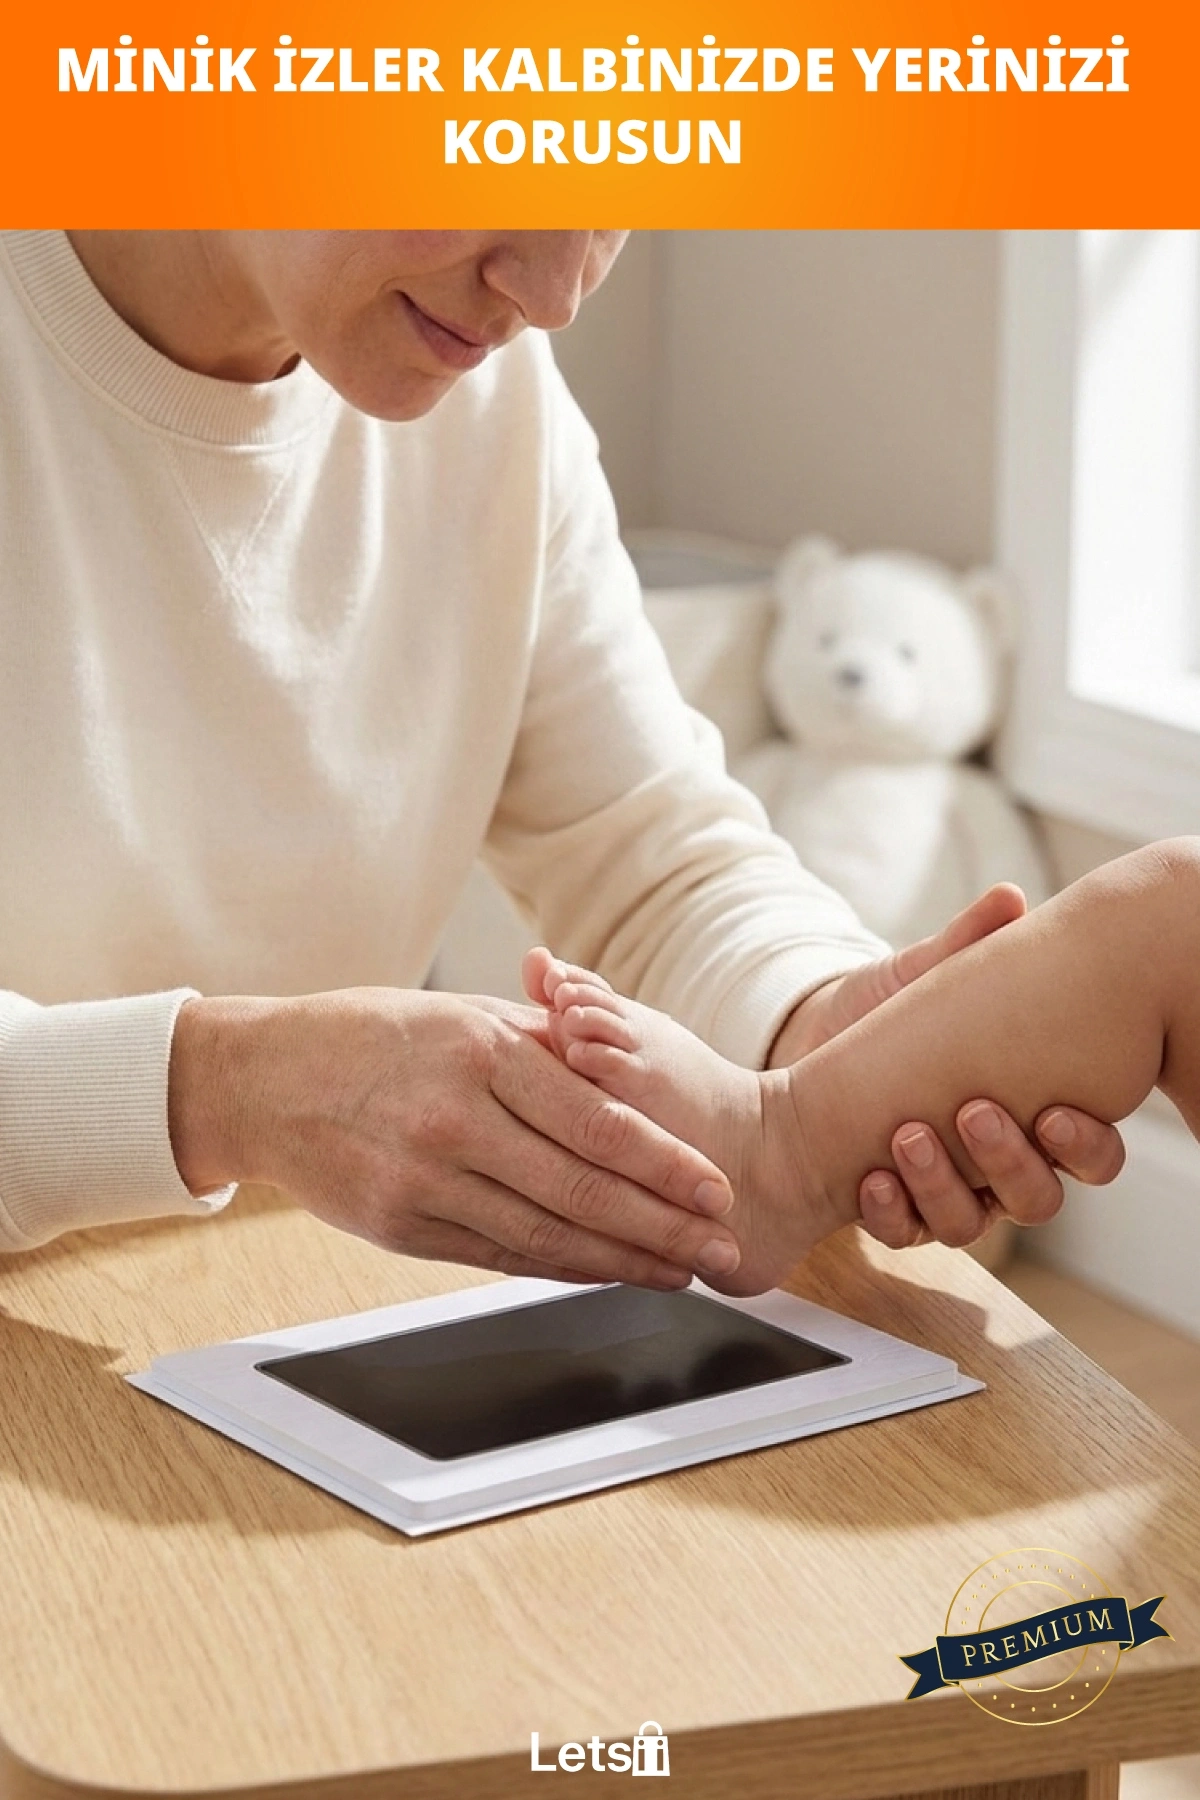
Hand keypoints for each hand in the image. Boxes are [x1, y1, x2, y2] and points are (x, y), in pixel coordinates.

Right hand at [167, 986, 740, 1289]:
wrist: (261, 1082)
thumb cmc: (368, 1036)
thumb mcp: (459, 1011)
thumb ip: (542, 1042)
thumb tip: (622, 1068)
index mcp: (481, 1053)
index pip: (596, 1121)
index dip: (665, 1164)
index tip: (716, 1190)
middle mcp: (456, 1120)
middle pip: (582, 1188)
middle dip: (664, 1227)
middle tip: (721, 1251)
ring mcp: (423, 1180)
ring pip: (544, 1234)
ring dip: (620, 1261)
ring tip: (677, 1273)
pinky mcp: (399, 1225)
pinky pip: (495, 1255)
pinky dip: (556, 1267)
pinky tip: (600, 1272)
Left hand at [769, 884, 1126, 1248]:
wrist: (808, 1047)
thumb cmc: (884, 1013)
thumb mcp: (918, 979)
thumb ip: (964, 947)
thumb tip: (1010, 901)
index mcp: (1031, 1114)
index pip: (1090, 1152)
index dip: (1086, 1145)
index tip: (1057, 1112)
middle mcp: (997, 1166)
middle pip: (1037, 1197)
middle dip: (1011, 1163)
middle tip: (975, 1113)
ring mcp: (945, 1193)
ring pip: (971, 1223)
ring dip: (943, 1185)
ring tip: (907, 1134)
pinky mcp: (892, 1210)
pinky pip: (904, 1233)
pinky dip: (889, 1211)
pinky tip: (870, 1178)